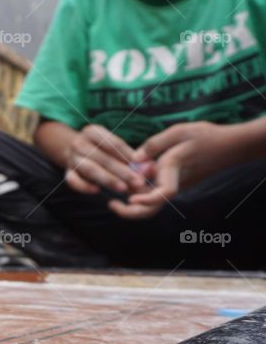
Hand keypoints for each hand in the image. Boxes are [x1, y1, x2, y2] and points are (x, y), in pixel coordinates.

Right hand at [64, 125, 145, 193]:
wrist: (74, 150)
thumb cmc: (101, 149)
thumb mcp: (112, 145)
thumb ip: (130, 156)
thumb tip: (150, 167)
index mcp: (92, 131)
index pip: (113, 143)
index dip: (128, 155)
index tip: (142, 165)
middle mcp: (79, 143)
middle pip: (103, 158)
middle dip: (122, 171)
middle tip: (138, 182)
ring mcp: (71, 158)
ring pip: (90, 169)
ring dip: (108, 179)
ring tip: (123, 188)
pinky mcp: (66, 172)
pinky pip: (73, 180)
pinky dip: (83, 186)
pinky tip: (97, 191)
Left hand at [109, 121, 231, 218]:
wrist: (232, 147)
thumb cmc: (208, 136)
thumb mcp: (180, 131)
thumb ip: (155, 144)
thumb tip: (134, 159)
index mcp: (175, 170)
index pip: (163, 193)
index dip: (147, 200)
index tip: (131, 200)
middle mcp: (175, 183)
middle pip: (154, 207)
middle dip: (131, 212)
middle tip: (111, 204)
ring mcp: (176, 185)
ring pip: (153, 203)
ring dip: (133, 203)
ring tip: (114, 194)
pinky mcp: (175, 184)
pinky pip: (156, 193)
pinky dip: (140, 192)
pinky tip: (128, 182)